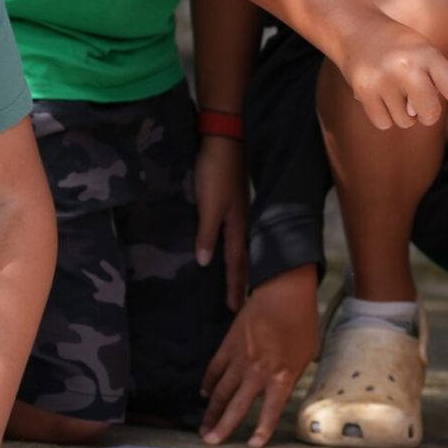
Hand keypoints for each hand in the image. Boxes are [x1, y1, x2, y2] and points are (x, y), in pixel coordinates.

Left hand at [192, 134, 249, 309]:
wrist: (224, 139)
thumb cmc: (215, 173)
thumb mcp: (208, 205)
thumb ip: (207, 234)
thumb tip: (204, 264)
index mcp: (237, 226)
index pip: (236, 263)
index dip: (234, 285)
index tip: (234, 308)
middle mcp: (242, 222)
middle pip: (243, 258)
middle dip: (241, 281)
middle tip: (239, 304)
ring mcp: (240, 212)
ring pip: (241, 247)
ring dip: (239, 266)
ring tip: (237, 283)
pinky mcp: (233, 202)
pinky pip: (236, 234)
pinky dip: (235, 249)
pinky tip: (228, 249)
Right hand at [199, 265, 319, 446]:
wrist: (283, 292)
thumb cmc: (301, 322)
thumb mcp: (307, 354)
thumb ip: (292, 375)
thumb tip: (282, 390)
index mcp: (281, 376)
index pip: (270, 410)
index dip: (262, 430)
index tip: (253, 446)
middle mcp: (258, 372)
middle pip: (237, 406)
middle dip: (224, 427)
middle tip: (211, 443)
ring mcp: (240, 359)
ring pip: (220, 391)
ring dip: (211, 411)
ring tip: (204, 428)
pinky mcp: (228, 346)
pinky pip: (214, 369)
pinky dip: (208, 382)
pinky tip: (204, 393)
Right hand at [333, 14, 447, 139]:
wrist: (354, 27)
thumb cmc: (397, 46)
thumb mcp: (422, 51)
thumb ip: (431, 83)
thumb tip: (416, 115)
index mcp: (428, 54)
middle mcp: (407, 66)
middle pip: (430, 114)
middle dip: (426, 114)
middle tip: (415, 98)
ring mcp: (384, 79)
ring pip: (406, 121)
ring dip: (402, 113)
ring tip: (392, 88)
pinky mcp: (364, 91)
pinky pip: (384, 123)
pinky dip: (384, 117)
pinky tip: (378, 95)